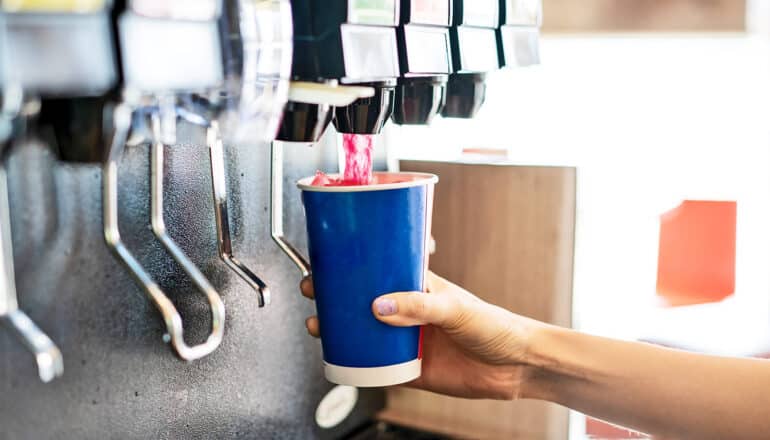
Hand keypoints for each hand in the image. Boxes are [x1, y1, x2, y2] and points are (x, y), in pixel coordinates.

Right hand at [301, 272, 544, 399]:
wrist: (516, 367)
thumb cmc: (496, 326)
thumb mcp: (457, 308)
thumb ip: (419, 306)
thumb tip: (380, 306)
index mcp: (418, 286)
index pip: (379, 270)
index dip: (352, 265)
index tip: (328, 262)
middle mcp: (408, 311)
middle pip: (362, 301)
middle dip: (334, 297)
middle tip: (314, 293)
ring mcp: (406, 340)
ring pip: (363, 332)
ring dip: (338, 330)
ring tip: (318, 326)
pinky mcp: (408, 368)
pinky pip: (374, 366)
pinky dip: (355, 363)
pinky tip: (340, 359)